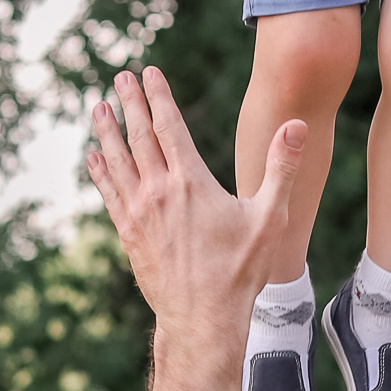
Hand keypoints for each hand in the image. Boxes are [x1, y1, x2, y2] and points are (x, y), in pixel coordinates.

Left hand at [87, 68, 304, 390]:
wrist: (202, 318)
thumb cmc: (240, 270)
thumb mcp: (269, 217)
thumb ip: (281, 167)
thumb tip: (296, 125)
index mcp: (190, 182)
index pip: (169, 126)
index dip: (158, 96)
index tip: (148, 72)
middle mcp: (158, 192)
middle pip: (139, 136)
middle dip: (129, 103)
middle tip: (119, 77)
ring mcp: (138, 213)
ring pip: (118, 161)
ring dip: (107, 131)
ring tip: (98, 107)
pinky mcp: (129, 235)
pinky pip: (109, 193)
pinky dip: (101, 171)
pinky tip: (94, 157)